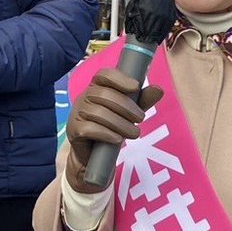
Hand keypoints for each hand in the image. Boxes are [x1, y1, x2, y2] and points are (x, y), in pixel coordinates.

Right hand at [65, 68, 162, 193]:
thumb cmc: (110, 128)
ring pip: (99, 113)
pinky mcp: (73, 130)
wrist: (93, 155)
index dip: (119, 78)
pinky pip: (90, 129)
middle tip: (141, 118)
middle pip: (104, 94)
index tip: (136, 86)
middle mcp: (83, 97)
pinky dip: (107, 134)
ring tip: (134, 133)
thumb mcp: (128, 113)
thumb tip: (158, 89)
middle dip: (126, 106)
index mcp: (96, 88)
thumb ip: (142, 101)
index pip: (103, 75)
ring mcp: (76, 113)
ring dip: (120, 124)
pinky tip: (117, 139)